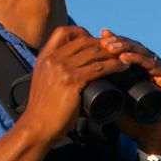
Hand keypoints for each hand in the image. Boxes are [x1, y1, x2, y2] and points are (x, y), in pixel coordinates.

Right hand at [17, 25, 127, 145]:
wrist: (36, 127)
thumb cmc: (42, 111)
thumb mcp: (44, 83)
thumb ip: (55, 73)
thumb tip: (74, 71)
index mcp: (44, 57)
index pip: (63, 32)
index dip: (82, 33)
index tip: (94, 43)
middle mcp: (52, 59)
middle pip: (83, 41)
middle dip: (102, 44)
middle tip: (115, 51)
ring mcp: (61, 69)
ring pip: (93, 53)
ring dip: (112, 54)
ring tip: (124, 58)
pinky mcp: (71, 81)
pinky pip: (99, 68)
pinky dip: (114, 66)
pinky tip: (122, 67)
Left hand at [98, 29, 160, 151]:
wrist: (150, 137)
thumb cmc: (131, 122)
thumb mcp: (111, 102)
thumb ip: (99, 91)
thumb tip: (78, 81)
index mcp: (138, 69)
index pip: (124, 50)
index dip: (110, 43)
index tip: (95, 39)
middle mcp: (151, 66)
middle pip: (133, 47)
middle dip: (117, 42)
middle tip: (102, 40)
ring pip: (141, 52)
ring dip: (125, 48)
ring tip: (110, 47)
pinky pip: (152, 64)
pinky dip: (138, 59)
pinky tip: (125, 58)